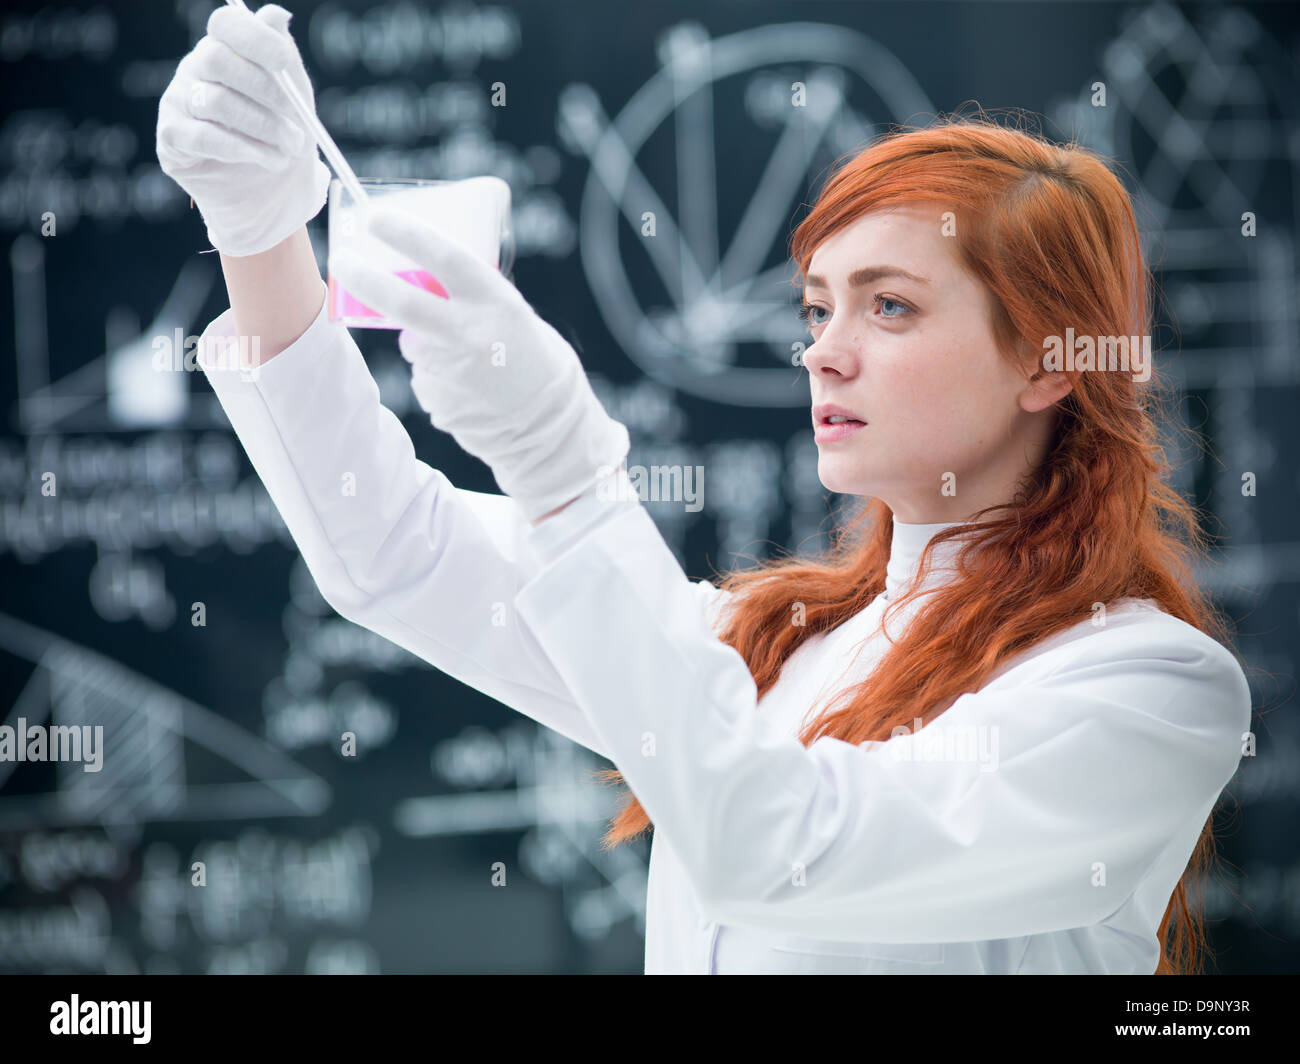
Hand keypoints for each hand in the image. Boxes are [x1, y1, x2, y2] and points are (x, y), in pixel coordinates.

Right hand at [156, 2, 329, 256]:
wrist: (273, 195)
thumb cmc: (283, 139)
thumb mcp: (295, 99)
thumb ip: (284, 58)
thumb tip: (277, 15)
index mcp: (226, 50)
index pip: (226, 24)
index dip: (254, 39)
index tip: (284, 63)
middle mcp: (196, 69)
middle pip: (216, 59)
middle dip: (266, 94)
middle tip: (297, 127)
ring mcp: (178, 101)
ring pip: (214, 101)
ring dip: (262, 129)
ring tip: (288, 150)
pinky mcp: (172, 138)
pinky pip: (203, 136)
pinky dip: (242, 150)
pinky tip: (267, 161)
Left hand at [328, 208, 629, 522]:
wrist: (548, 424)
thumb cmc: (528, 354)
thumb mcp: (509, 311)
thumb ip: (468, 295)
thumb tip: (416, 273)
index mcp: (496, 303)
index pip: (446, 257)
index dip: (407, 234)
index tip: (375, 217)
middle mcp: (472, 335)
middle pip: (403, 301)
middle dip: (365, 278)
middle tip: (342, 261)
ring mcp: (452, 372)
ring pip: (413, 343)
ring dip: (423, 341)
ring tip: (465, 357)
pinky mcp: (438, 402)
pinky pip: (423, 376)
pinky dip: (436, 374)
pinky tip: (466, 384)